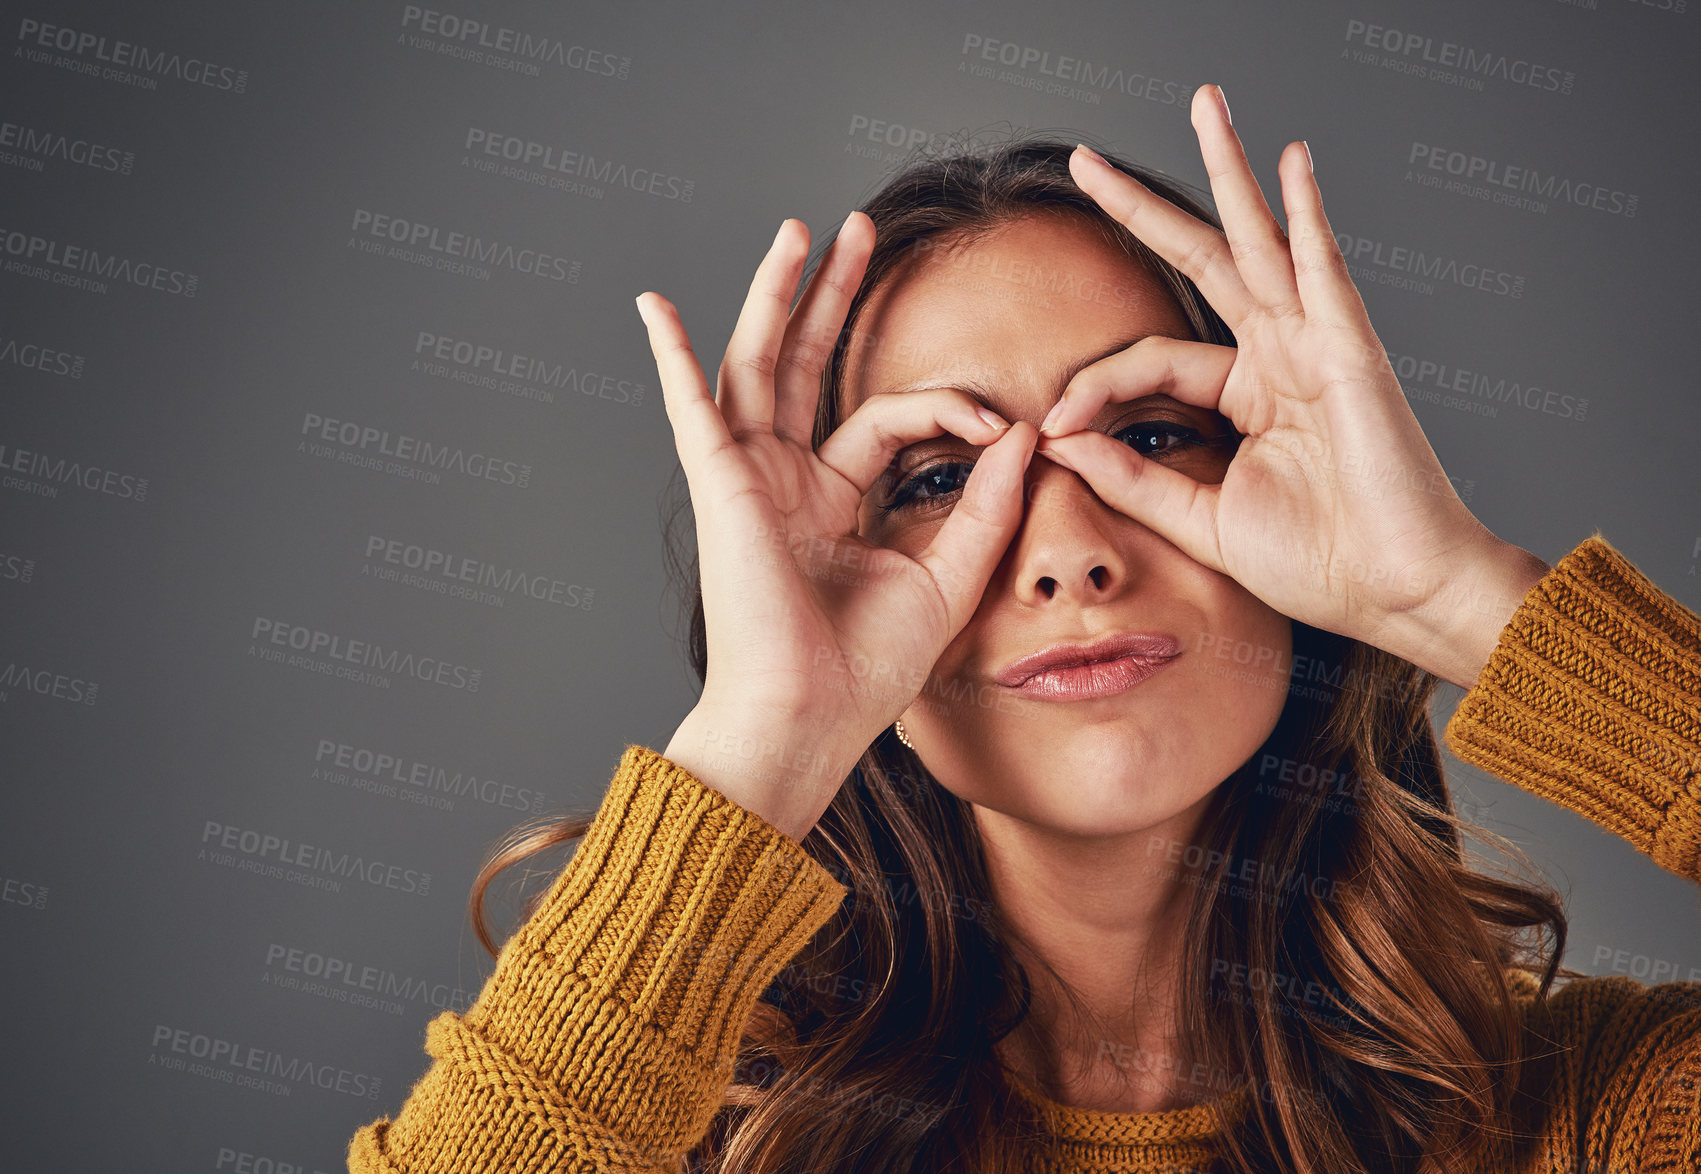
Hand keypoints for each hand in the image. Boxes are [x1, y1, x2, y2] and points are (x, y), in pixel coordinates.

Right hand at [636, 214, 1036, 789]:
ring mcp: (748, 480)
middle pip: (808, 367)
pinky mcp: (720, 485)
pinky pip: (690, 408)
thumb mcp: (947, 577)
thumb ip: (986, 502)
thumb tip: (1022, 430)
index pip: (887, 420)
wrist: (809, 717)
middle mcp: (785, 483)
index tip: (1002, 420)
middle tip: (856, 231)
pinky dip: (670, 356)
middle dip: (832, 296)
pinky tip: (653, 306)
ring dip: (776, 297)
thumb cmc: (866, 670)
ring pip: (759, 365)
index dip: (947, 407)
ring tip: (800, 232)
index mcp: (832, 503)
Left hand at [1032, 84, 1547, 685]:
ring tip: (1205, 106)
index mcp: (1246, 395)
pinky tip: (1290, 160)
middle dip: (1143, 207)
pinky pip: (1323, 268)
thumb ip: (1134, 479)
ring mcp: (1315, 344)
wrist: (1393, 593)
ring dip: (1229, 171)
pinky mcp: (1351, 351)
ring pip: (1259, 239)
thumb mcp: (1201, 520)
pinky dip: (1307, 212)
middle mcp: (1278, 356)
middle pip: (1202, 260)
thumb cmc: (1317, 563)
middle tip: (1085, 160)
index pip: (1150, 360)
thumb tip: (1060, 442)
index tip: (1051, 425)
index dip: (1094, 386)